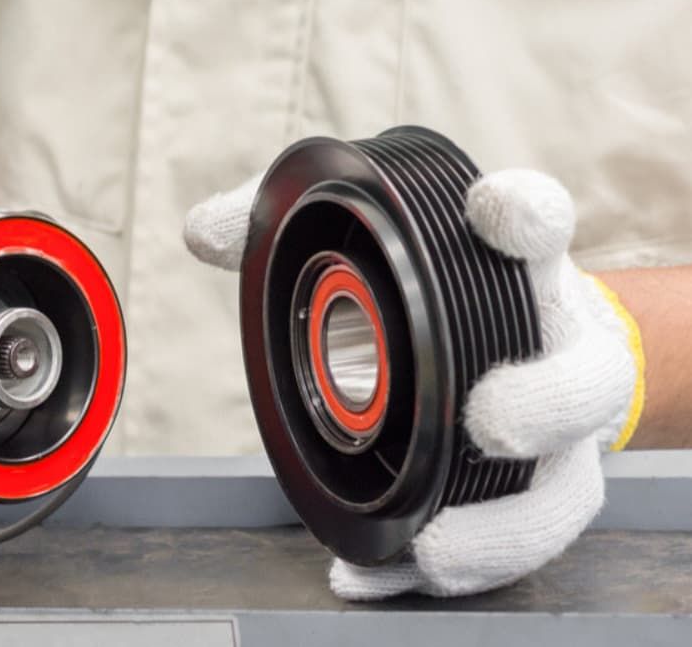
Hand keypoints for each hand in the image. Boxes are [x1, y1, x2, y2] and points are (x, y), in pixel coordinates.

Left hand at [184, 167, 641, 598]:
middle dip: (544, 398)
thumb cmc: (444, 291)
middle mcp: (556, 351)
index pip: (538, 228)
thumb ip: (284, 227)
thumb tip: (203, 232)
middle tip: (490, 420)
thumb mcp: (374, 244)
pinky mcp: (548, 494)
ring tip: (433, 544)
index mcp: (513, 272)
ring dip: (505, 523)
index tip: (493, 215)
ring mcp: (562, 433)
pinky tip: (393, 573)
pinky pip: (517, 542)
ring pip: (563, 484)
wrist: (537, 342)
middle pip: (585, 376)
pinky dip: (458, 566)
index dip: (523, 217)